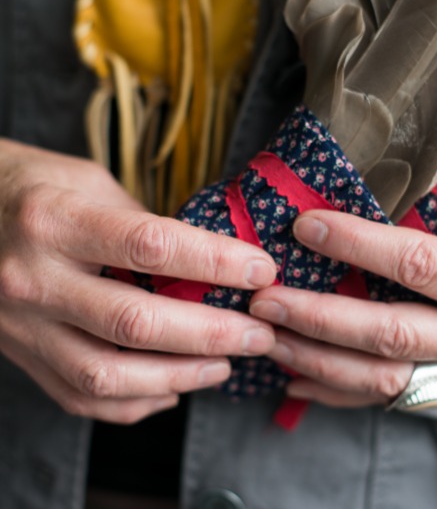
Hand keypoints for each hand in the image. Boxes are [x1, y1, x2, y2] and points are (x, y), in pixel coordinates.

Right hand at [0, 139, 276, 422]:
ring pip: (108, 375)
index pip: (150, 247)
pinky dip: (137, 402)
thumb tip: (210, 261)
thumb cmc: (36, 190)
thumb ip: (144, 225)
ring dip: (180, 377)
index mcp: (55, 222)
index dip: (216, 261)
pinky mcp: (24, 357)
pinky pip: (83, 398)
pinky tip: (174, 389)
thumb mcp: (90, 185)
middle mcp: (34, 279)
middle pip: (136, 323)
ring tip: (226, 366)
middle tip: (260, 333)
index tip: (262, 270)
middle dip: (212, 334)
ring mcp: (23, 327)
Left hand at [249, 205, 436, 407]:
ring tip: (268, 339)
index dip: (358, 245)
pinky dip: (340, 390)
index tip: (305, 226)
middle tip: (264, 299)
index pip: (419, 265)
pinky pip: (390, 395)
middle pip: (390, 334)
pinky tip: (298, 378)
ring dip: (318, 360)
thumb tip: (378, 161)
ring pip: (383, 377)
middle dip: (319, 318)